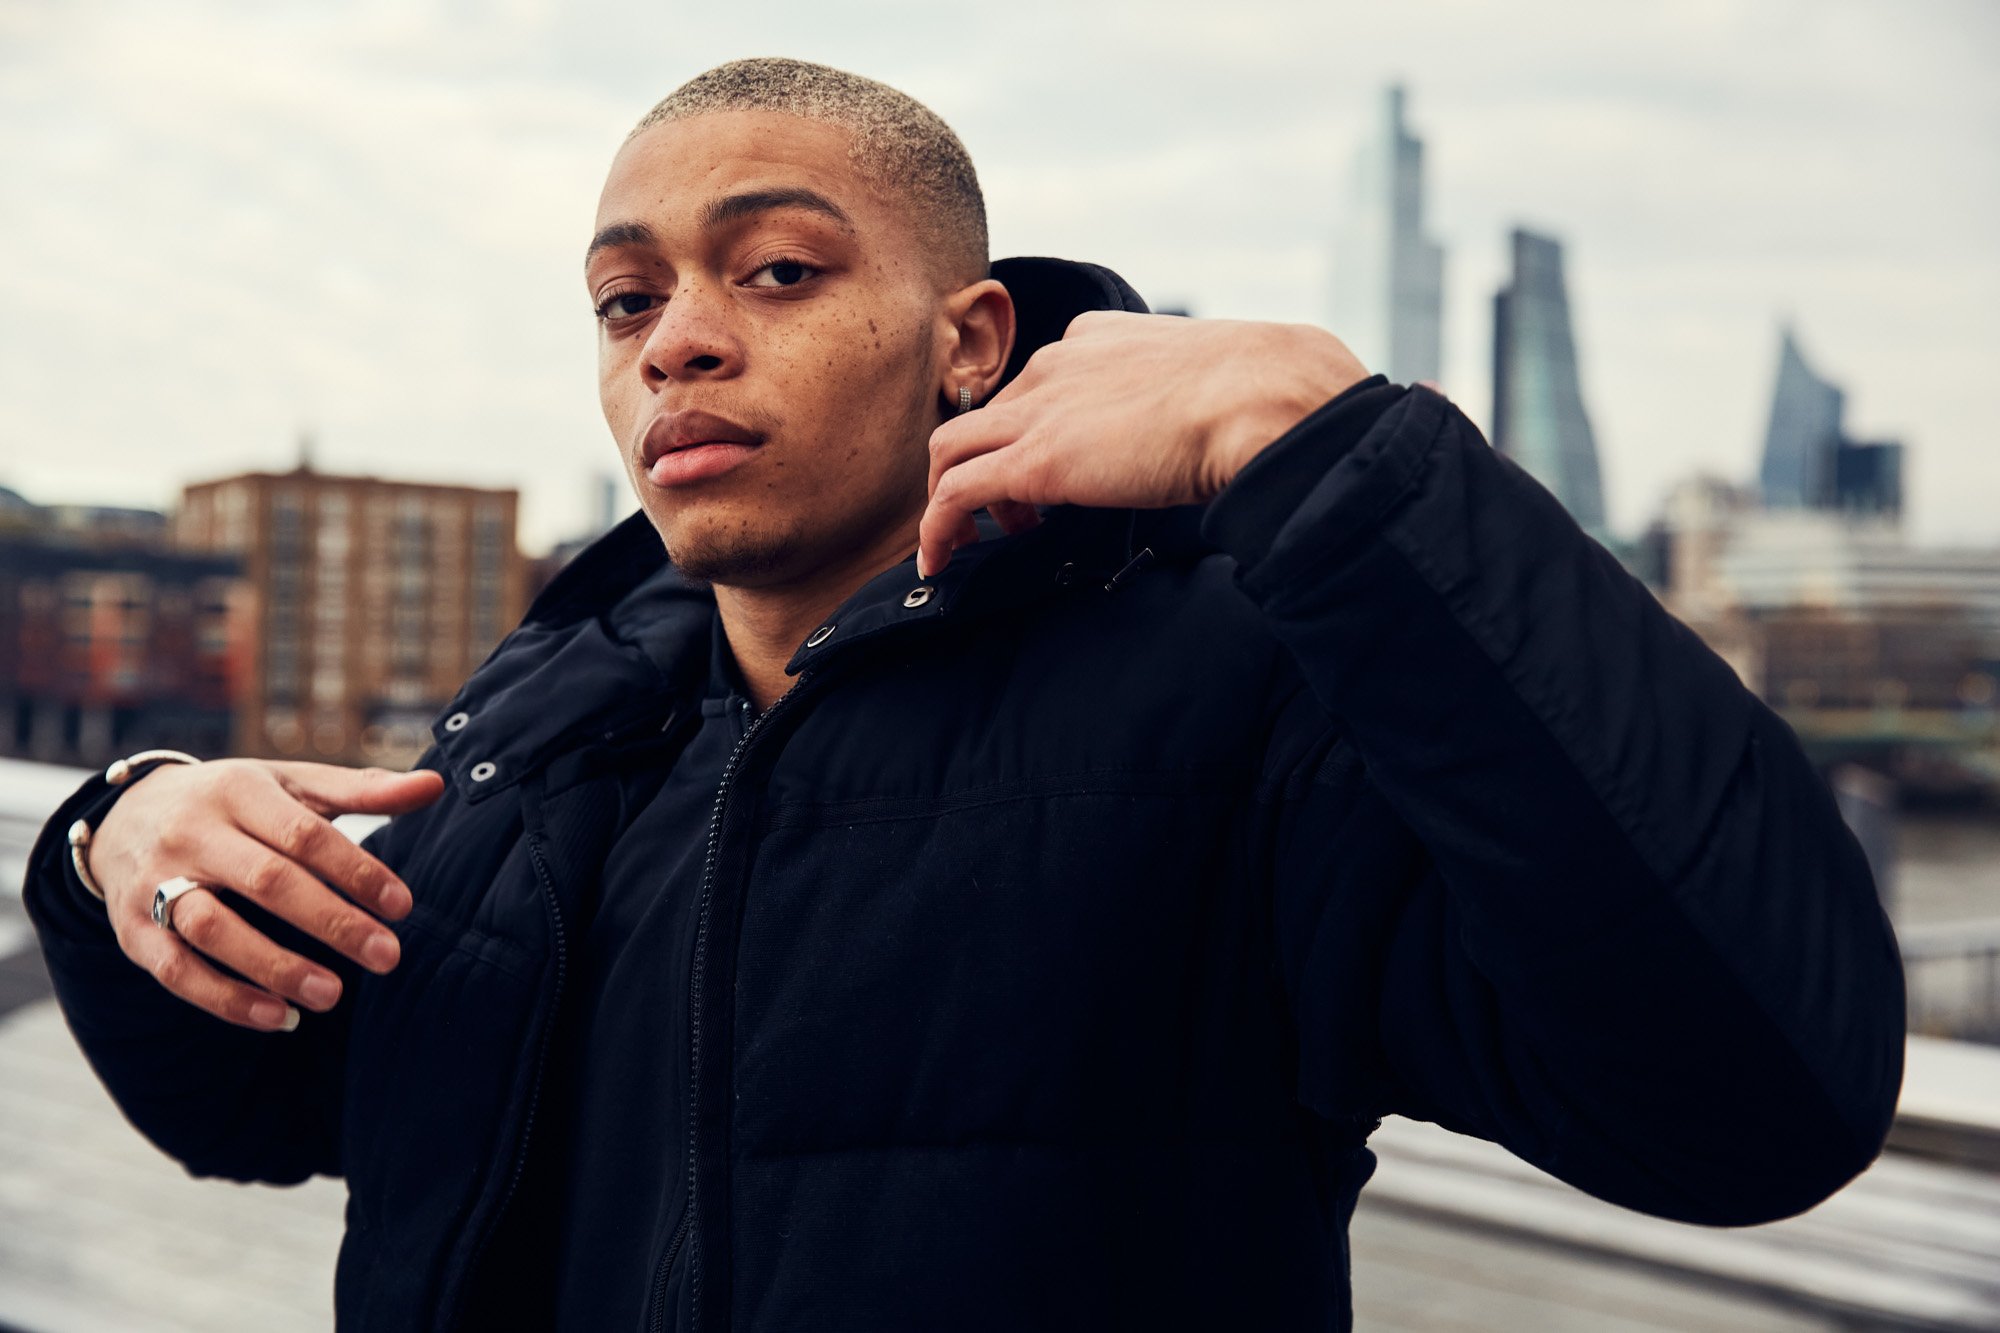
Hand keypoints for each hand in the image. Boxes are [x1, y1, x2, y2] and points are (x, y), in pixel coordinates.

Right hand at [85, 760, 445, 1031]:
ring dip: (274, 966)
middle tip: (388, 957)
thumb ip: (362, 790)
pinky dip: (224, 999)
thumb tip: (435, 785)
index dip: (356, 871)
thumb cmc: (235, 802)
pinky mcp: (132, 929)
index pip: (305, 834)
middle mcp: (193, 833)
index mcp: (240, 791)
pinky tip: (278, 1017)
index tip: (403, 906)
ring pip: (212, 928)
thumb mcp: (292, 784)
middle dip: (331, 922)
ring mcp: (155, 882)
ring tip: (332, 995)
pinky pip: (175, 970)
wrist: (125, 816)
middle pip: (266, 881)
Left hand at [918, 311, 1366, 576]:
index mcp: (1098, 340)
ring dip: (950, 497)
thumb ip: (1188, 403)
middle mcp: (1056, 365)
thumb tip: (1213, 439)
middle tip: (1012, 517)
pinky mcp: (1034, 461)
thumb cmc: (1263, 392)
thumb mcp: (1213, 384)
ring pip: (951, 448)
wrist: (1262, 396)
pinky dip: (937, 530)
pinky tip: (940, 562)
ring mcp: (1040, 412)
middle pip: (989, 416)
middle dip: (988, 466)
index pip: (1039, 384)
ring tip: (968, 544)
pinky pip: (954, 494)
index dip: (1033, 431)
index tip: (1051, 475)